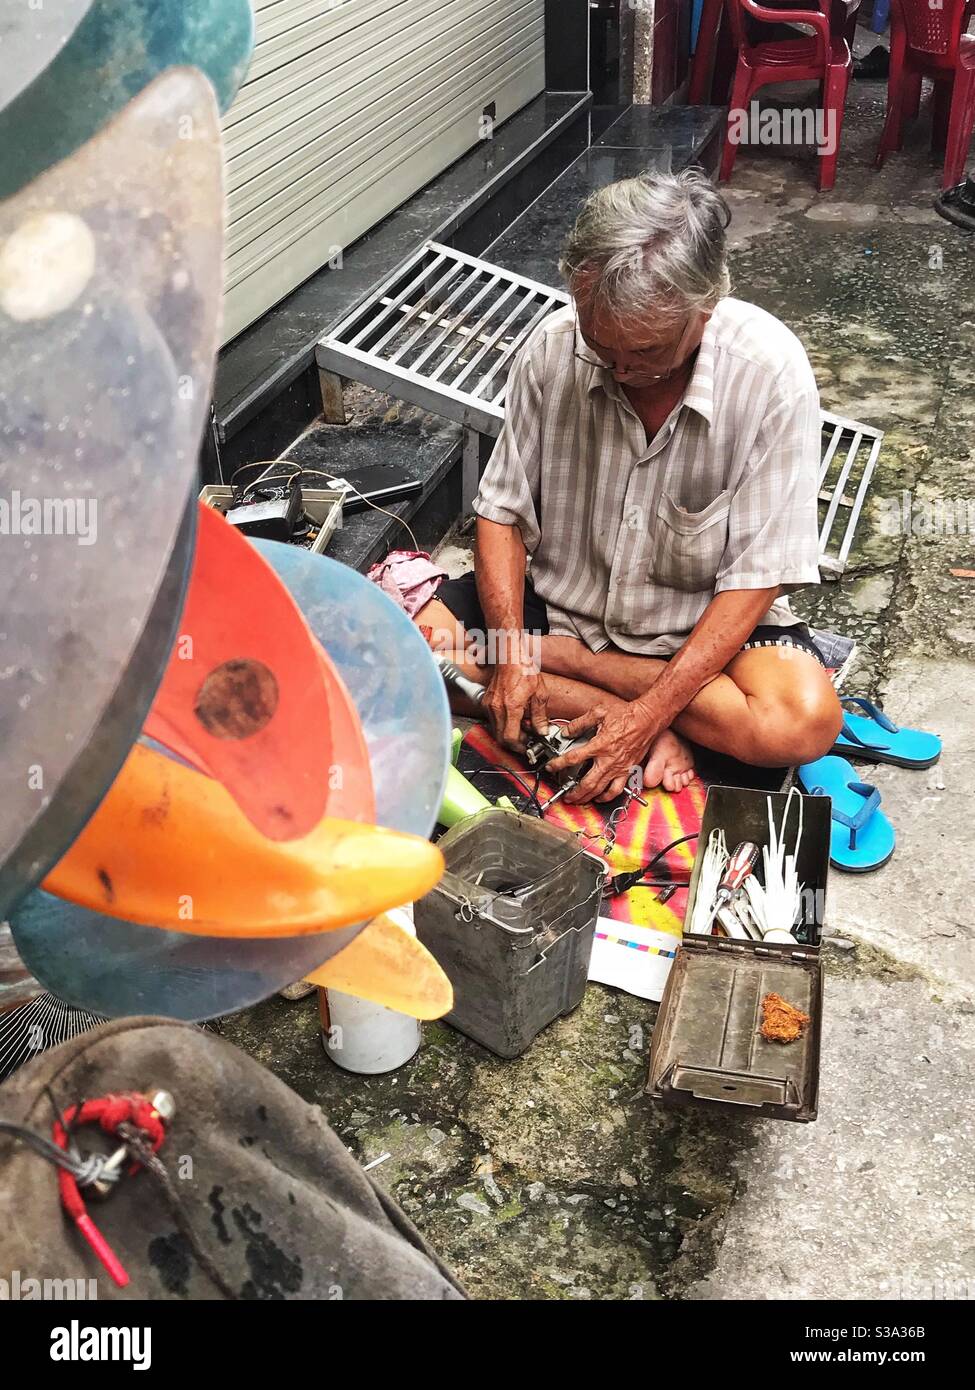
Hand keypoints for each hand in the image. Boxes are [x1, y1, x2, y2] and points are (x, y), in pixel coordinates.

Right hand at [483, 662, 549, 750]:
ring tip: (522, 725)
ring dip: (508, 733)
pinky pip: (493, 720)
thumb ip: (540, 715)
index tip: (527, 747)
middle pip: (501, 738)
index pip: (510, 738)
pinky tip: (514, 717)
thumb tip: (542, 731)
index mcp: (511, 706)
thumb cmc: (523, 669)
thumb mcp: (539, 692)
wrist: (509, 655)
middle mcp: (496, 707)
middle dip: (514, 743)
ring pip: (496, 730)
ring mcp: (489, 705)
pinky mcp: (486, 702)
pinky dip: (503, 724)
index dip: (519, 747)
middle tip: (526, 739)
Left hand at [547, 701, 664, 803]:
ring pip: (601, 790)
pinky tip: (601, 797)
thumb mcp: (598, 712)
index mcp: (599, 745)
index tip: (551, 767)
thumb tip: (566, 731)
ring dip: (588, 798)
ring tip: (579, 800)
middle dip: (574, 792)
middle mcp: (608, 760)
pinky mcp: (628, 770)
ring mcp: (619, 768)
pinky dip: (608, 796)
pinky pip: (617, 789)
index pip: (573, 758)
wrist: (647, 719)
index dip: (558, 764)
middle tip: (565, 796)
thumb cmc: (626, 714)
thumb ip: (579, 723)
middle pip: (587, 783)